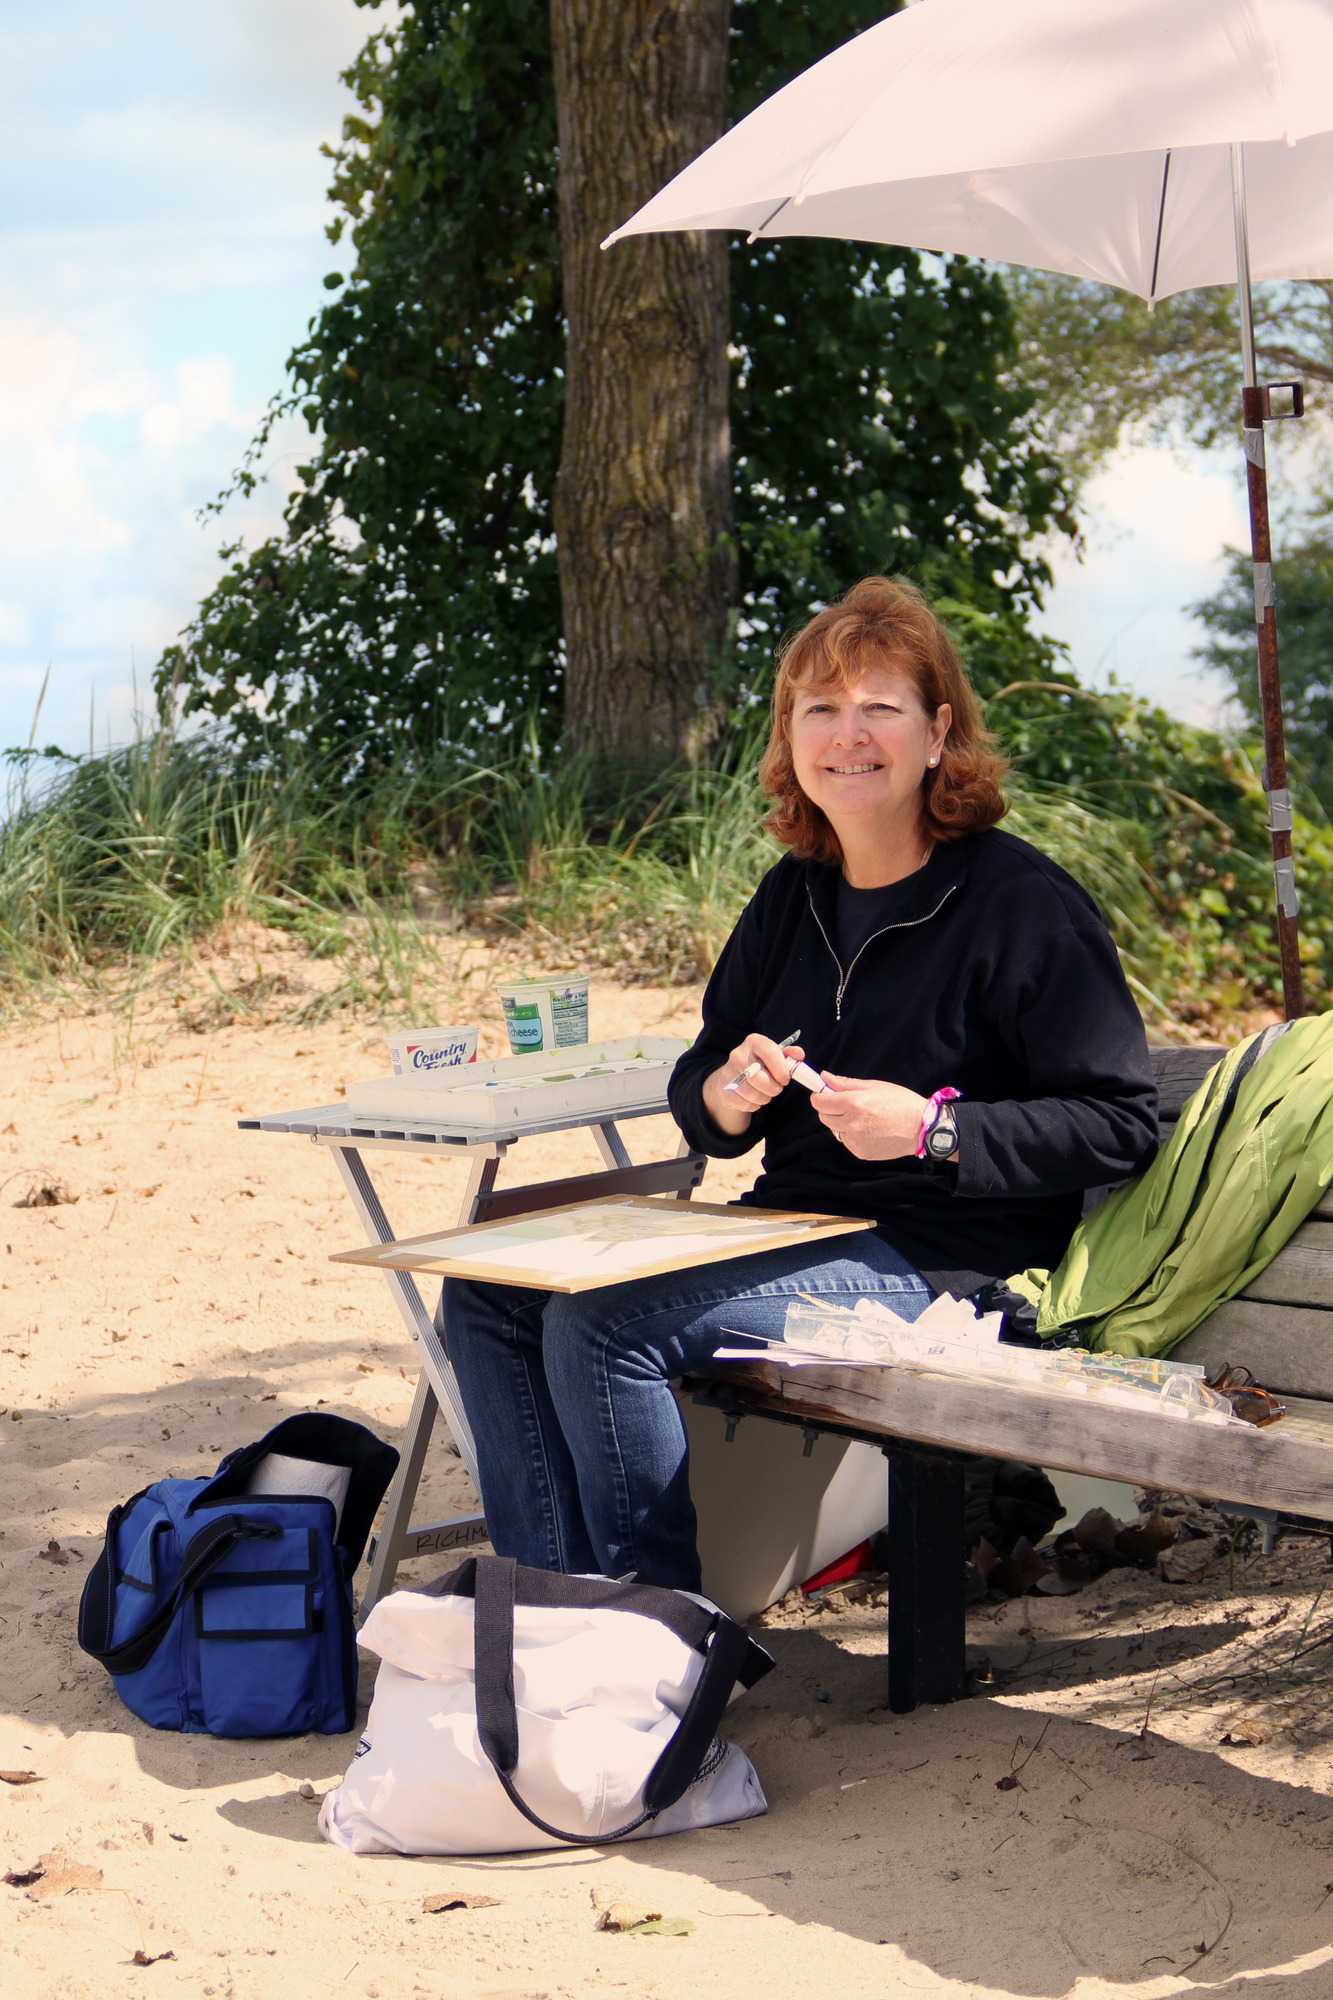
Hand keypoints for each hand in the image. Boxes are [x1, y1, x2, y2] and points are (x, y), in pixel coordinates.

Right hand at [702, 1035, 804, 1136]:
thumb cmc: (762, 1064)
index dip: (781, 1069)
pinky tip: (754, 1098)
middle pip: (760, 1078)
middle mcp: (738, 1055)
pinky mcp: (723, 1089)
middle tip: (777, 1087)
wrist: (736, 1075)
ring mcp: (728, 1072)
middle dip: (774, 1088)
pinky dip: (754, 1105)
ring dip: (765, 1098)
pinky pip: (745, 1104)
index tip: (785, 1078)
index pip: (770, 1052)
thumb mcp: (777, 1056)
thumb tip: (798, 1054)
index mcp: (754, 1042)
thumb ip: (790, 1055)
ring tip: (766, 1092)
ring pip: (753, 1095)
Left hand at [813, 1073, 932, 1159]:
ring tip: (863, 1118)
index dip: (819, 1096)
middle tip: (846, 1105)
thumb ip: (846, 1083)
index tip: (824, 1094)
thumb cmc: (901, 1103)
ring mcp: (856, 1140)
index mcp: (854, 1103)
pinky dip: (852, 1135)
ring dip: (841, 1123)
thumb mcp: (874, 1086)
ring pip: (835, 1130)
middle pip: (823, 1117)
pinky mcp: (860, 1152)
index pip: (819, 1102)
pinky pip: (847, 1141)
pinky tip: (869, 1130)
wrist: (921, 1129)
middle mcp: (852, 1123)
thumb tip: (824, 1077)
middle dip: (829, 1109)